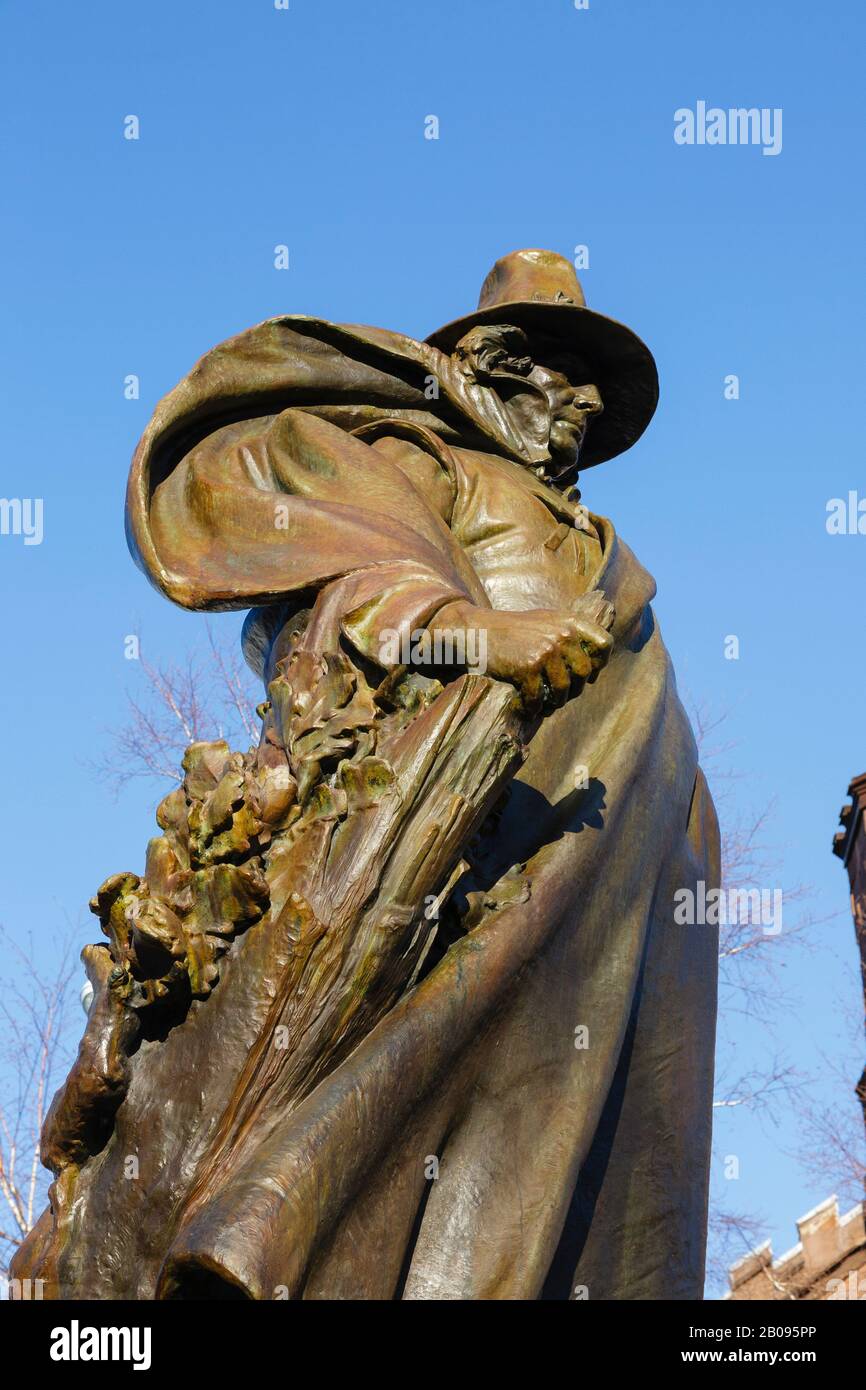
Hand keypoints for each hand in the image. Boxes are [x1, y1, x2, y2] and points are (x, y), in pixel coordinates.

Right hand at [430, 594, 613, 714]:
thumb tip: (595, 667)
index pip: (604, 645)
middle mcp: (562, 634)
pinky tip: (524, 707)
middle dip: (573, 689)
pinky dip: (531, 708)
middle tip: (558, 696)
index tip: (586, 675)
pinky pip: (538, 698)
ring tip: (542, 705)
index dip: (598, 664)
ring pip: (563, 690)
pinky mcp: (528, 667)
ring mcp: (545, 650)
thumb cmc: (512, 630)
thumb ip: (570, 635)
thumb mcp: (546, 621)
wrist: (476, 630)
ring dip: (553, 702)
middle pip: (584, 673)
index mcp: (570, 621)